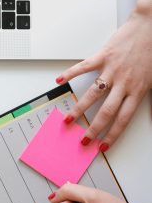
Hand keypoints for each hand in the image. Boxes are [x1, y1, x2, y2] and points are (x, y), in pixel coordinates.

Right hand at [55, 5, 151, 151]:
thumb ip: (145, 95)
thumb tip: (147, 115)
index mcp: (138, 89)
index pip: (123, 119)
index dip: (112, 135)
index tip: (103, 146)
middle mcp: (124, 83)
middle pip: (106, 112)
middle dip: (93, 129)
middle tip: (83, 139)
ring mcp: (112, 70)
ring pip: (93, 95)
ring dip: (79, 109)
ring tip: (69, 119)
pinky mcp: (103, 56)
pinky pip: (83, 67)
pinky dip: (70, 74)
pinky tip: (60, 81)